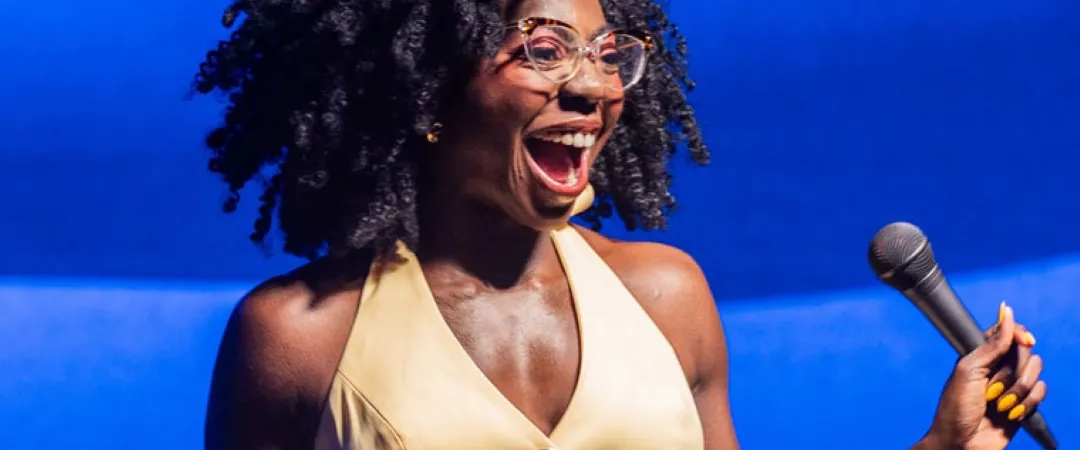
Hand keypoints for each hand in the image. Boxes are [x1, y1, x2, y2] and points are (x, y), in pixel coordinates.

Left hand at [917, 302, 1046, 449]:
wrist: (960, 443)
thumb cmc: (955, 407)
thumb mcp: (969, 370)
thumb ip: (992, 343)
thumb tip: (1007, 312)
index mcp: (981, 354)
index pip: (1007, 331)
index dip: (1018, 333)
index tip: (1024, 341)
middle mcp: (998, 367)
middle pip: (1025, 351)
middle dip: (1013, 370)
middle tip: (993, 387)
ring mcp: (1012, 385)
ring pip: (1035, 371)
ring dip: (1017, 390)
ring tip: (997, 404)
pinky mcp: (1023, 403)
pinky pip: (1041, 392)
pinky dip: (1027, 403)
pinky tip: (1010, 413)